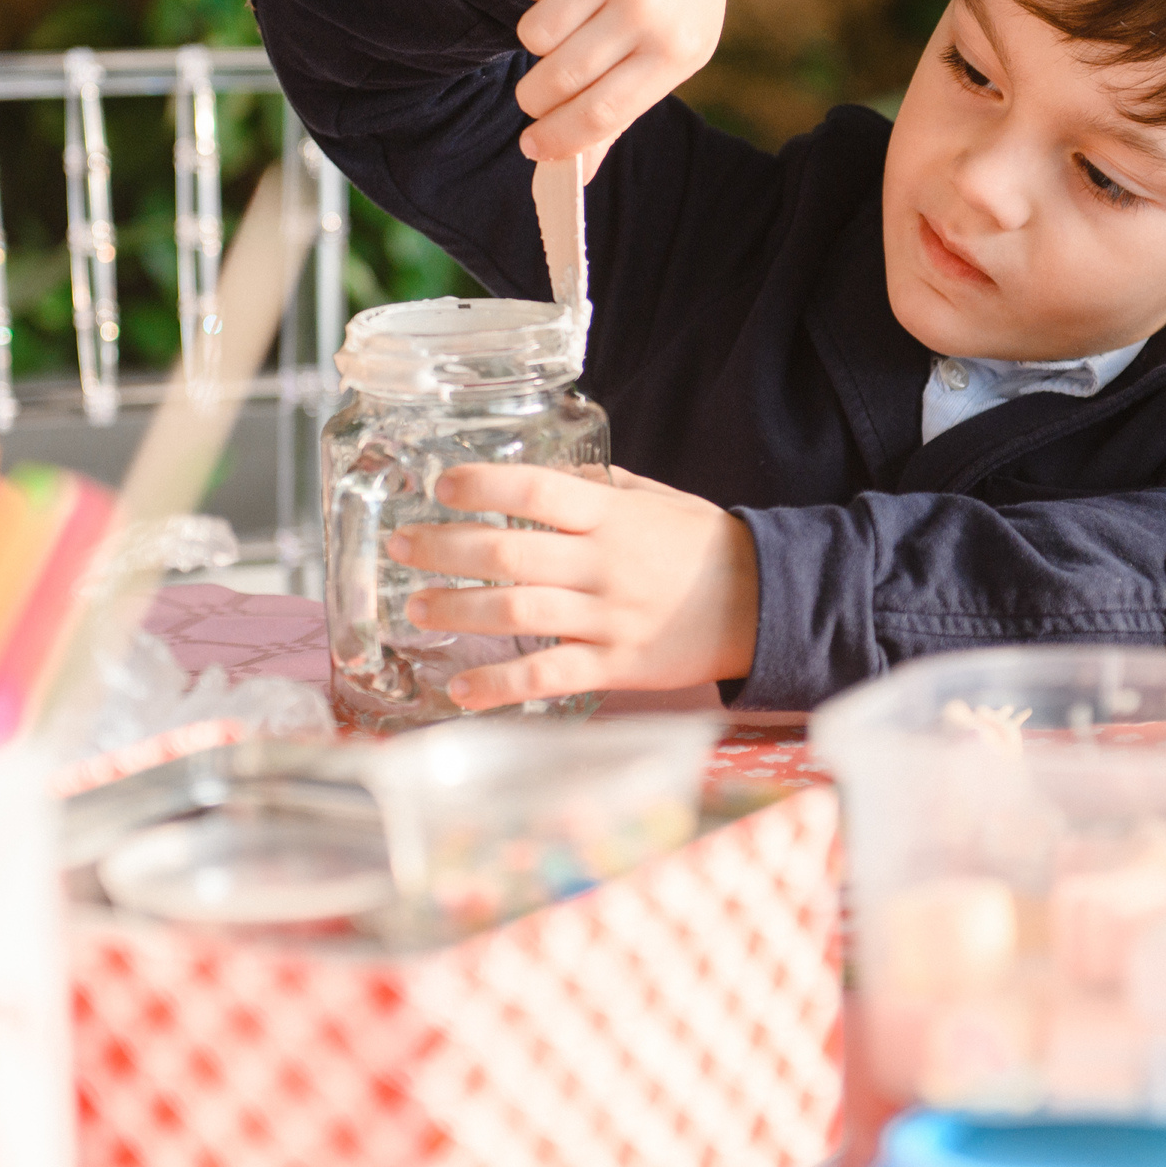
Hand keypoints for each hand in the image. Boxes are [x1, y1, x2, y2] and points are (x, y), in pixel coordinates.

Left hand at [390, 463, 757, 707]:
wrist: (766, 602)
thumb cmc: (703, 545)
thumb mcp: (654, 498)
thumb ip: (597, 487)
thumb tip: (538, 475)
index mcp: (612, 516)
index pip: (535, 491)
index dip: (482, 486)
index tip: (440, 485)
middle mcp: (604, 565)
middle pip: (510, 554)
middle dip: (444, 548)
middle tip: (400, 545)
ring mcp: (608, 619)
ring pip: (519, 614)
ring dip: (459, 610)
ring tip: (416, 609)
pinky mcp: (617, 667)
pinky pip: (549, 677)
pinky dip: (501, 687)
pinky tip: (462, 691)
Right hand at [512, 0, 727, 177]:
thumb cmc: (665, 8)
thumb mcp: (659, 62)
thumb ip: (615, 115)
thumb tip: (573, 176)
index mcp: (677, 50)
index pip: (602, 112)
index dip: (558, 137)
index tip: (530, 148)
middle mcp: (652, 3)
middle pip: (561, 77)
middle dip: (535, 96)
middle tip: (533, 93)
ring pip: (536, 31)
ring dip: (537, 36)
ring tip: (561, 25)